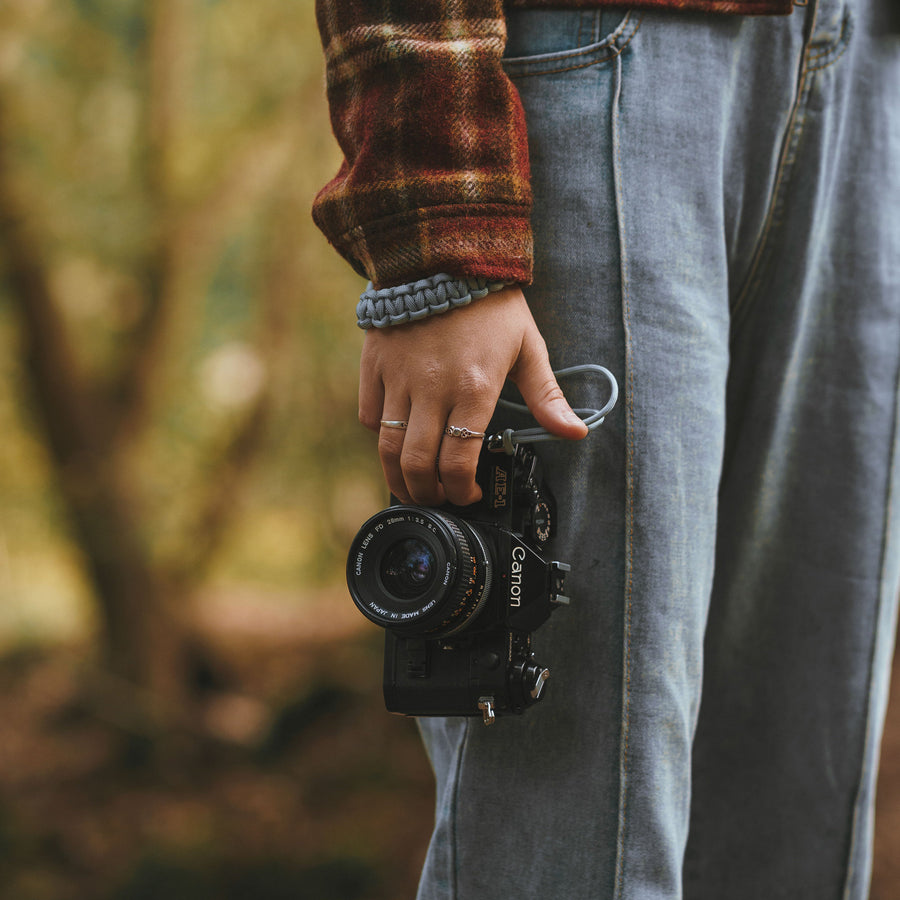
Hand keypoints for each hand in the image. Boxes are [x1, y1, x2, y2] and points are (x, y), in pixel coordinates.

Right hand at [358, 286, 587, 505]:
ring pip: (387, 446)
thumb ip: (548, 396)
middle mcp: (432, 388)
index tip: (470, 493)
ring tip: (412, 486)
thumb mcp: (528, 347)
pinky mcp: (375, 365)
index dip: (461, 490)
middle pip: (417, 463)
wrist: (444, 251)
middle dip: (427, 493)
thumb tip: (577, 432)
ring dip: (397, 476)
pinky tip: (397, 435)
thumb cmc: (491, 303)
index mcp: (474, 388)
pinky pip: (370, 414)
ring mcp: (399, 377)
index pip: (458, 461)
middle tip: (438, 498)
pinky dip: (380, 433)